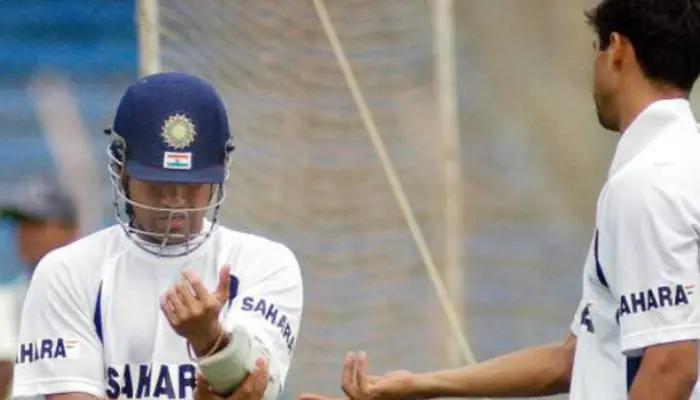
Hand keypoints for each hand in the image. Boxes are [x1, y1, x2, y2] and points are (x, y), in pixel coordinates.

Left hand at [160, 265, 230, 355]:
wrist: (205, 335)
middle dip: (180, 282)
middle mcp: (195, 310)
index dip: (188, 274)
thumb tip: (226, 265)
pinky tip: (167, 296)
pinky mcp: (174, 323)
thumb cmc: (213, 313)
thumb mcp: (221, 298)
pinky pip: (164, 305)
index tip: (185, 271)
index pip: (195, 283)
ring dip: (172, 289)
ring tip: (175, 289)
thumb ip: (224, 281)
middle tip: (181, 283)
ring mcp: (183, 317)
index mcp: (208, 303)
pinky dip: (164, 298)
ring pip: (171, 295)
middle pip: (181, 287)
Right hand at [194, 358, 268, 399]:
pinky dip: (259, 390)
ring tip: (261, 372)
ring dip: (262, 382)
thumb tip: (200, 374)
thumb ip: (202, 387)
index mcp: (240, 399)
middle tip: (263, 363)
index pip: (252, 385)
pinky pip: (258, 399)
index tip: (260, 360)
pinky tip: (256, 388)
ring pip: (260, 394)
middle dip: (262, 375)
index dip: (257, 372)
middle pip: (260, 388)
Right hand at [298, 352, 415, 399]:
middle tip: (300, 397)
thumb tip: (355, 369)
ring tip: (353, 354)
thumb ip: (365, 378)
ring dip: (348, 368)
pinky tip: (362, 355)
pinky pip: (360, 378)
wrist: (413, 387)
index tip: (301, 398)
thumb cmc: (398, 384)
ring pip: (346, 386)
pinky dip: (359, 365)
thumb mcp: (377, 381)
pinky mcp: (373, 394)